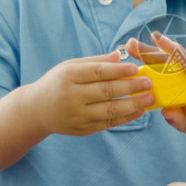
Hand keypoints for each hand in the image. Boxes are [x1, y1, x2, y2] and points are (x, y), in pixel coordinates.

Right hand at [23, 50, 153, 135]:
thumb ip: (95, 61)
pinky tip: (138, 111)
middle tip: (148, 83)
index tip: (135, 68)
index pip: (97, 72)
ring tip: (149, 98)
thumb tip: (119, 55)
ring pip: (109, 110)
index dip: (118, 70)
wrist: (36, 110)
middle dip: (130, 87)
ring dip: (132, 104)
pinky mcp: (82, 129)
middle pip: (106, 91)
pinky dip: (125, 118)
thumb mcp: (70, 67)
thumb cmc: (57, 83)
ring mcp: (77, 115)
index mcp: (68, 76)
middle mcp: (71, 97)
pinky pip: (108, 123)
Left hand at [125, 32, 185, 141]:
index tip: (127, 54)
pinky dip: (184, 59)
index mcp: (178, 86)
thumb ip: (176, 118)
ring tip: (155, 37)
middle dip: (147, 52)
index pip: (159, 71)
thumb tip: (165, 112)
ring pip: (180, 61)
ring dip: (167, 48)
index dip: (144, 62)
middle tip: (129, 43)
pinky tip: (175, 50)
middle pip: (165, 62)